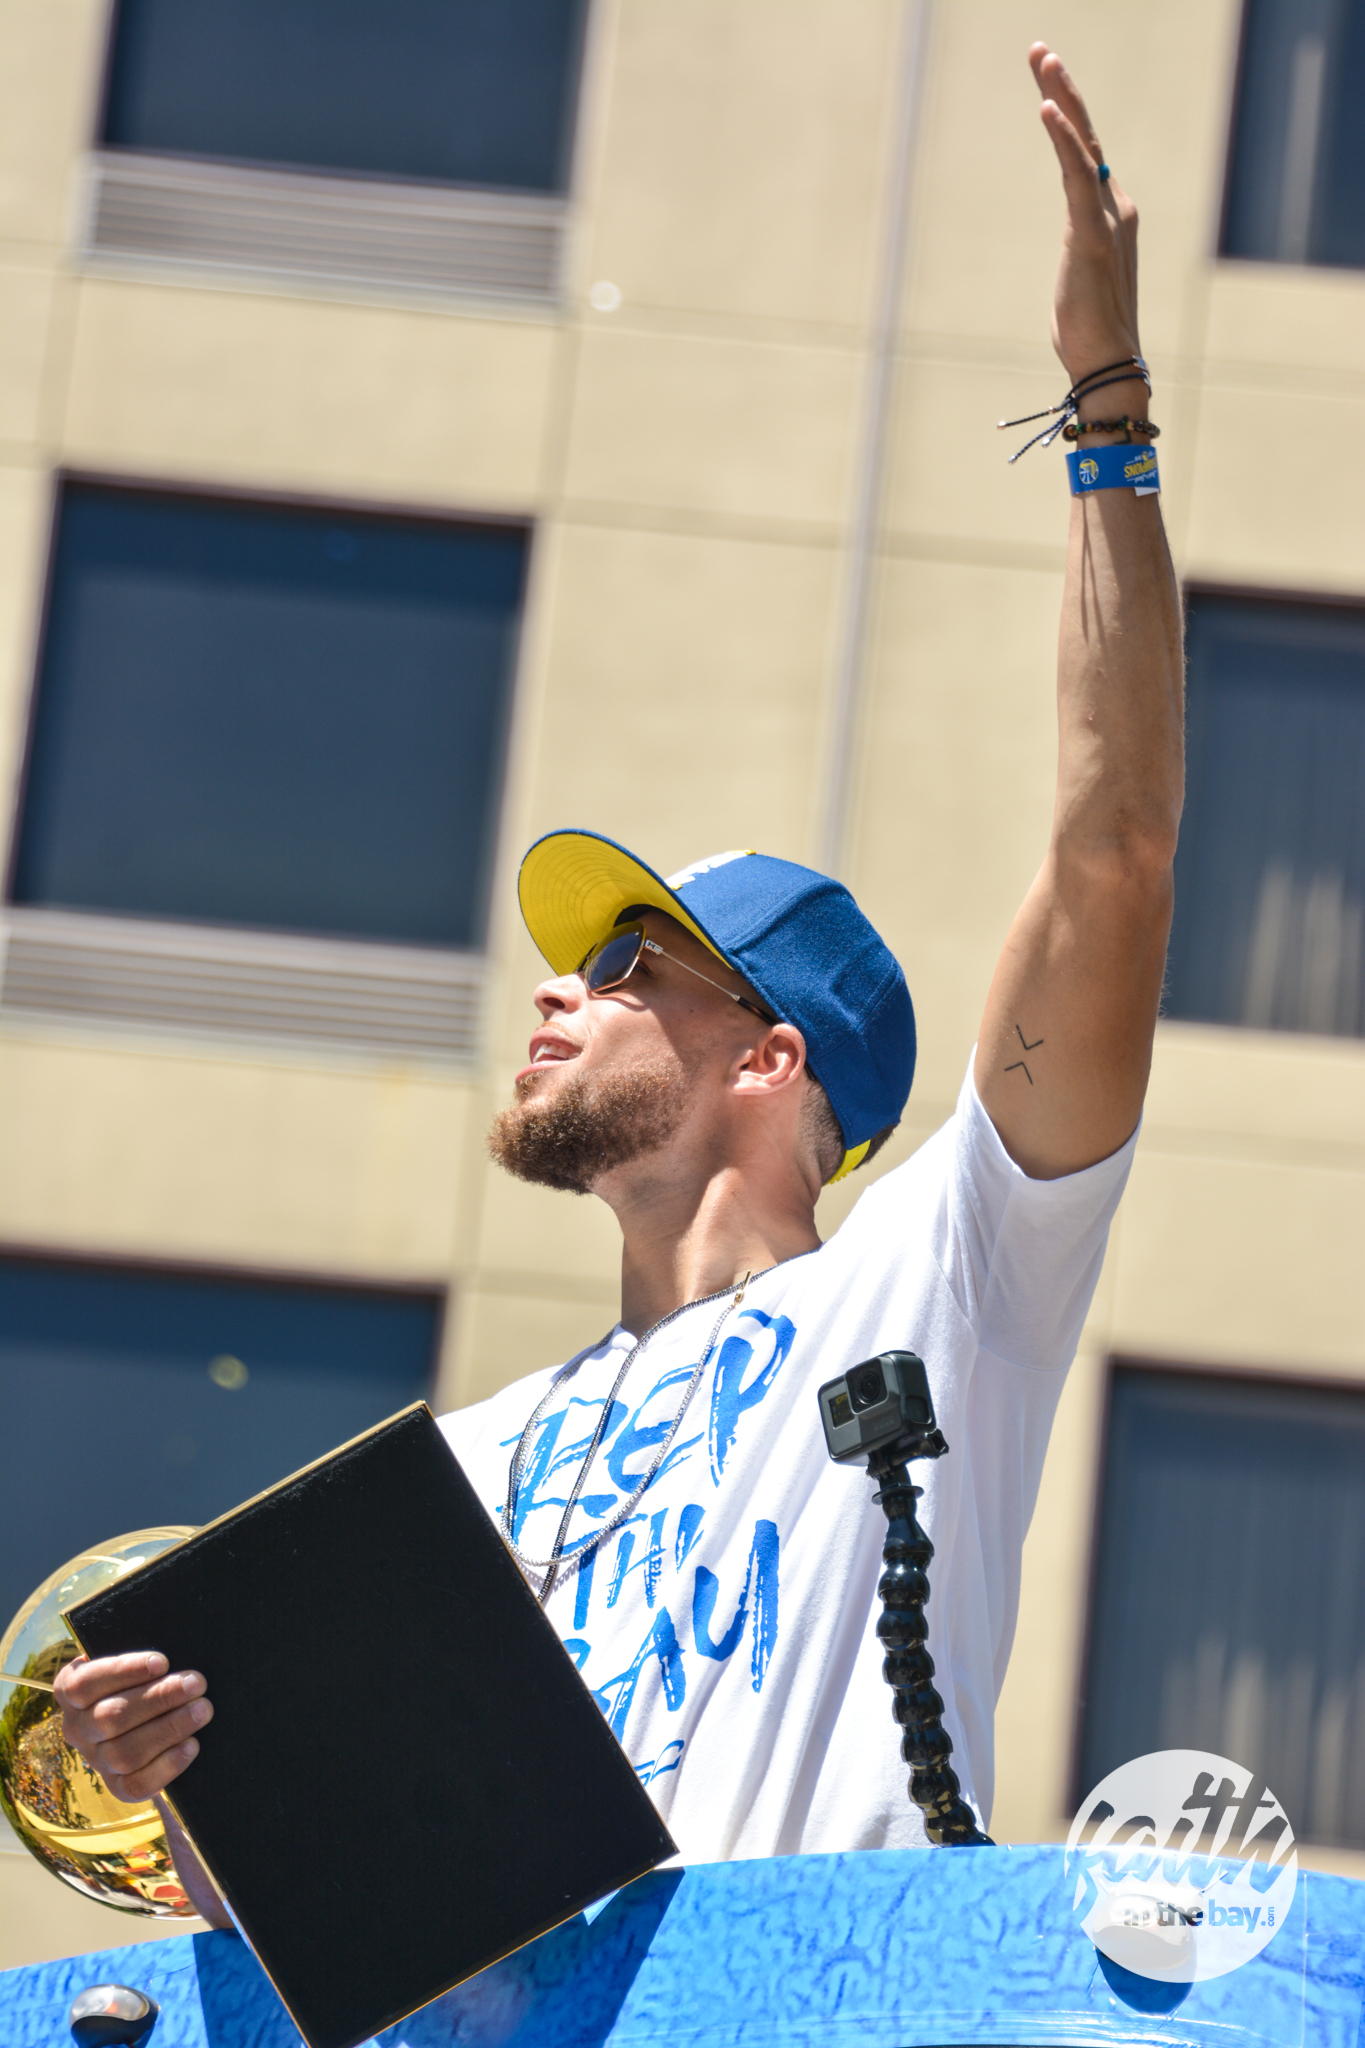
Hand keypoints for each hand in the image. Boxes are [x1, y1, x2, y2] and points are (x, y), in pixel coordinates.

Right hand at [55, 1652, 212, 1804]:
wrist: (146, 1717)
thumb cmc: (140, 1677)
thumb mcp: (132, 1663)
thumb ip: (142, 1661)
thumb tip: (167, 1661)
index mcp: (70, 1690)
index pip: (85, 1684)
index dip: (124, 1672)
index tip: (162, 1662)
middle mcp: (77, 1728)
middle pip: (111, 1718)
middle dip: (159, 1699)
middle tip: (196, 1683)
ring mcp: (96, 1759)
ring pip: (125, 1753)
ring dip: (169, 1729)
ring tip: (202, 1710)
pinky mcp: (116, 1786)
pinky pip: (136, 1784)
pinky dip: (167, 1766)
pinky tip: (192, 1745)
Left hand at [1029, 45, 1141, 388]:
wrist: (1107, 363)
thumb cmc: (1088, 332)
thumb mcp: (1080, 281)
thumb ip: (1081, 256)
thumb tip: (1079, 260)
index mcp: (1109, 216)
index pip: (1084, 155)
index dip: (1065, 117)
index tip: (1045, 84)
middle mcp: (1114, 206)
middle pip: (1085, 134)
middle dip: (1062, 88)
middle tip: (1040, 50)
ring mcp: (1106, 216)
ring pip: (1081, 142)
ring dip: (1061, 96)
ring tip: (1042, 58)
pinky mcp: (1092, 232)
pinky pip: (1075, 174)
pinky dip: (1062, 138)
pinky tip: (1046, 106)